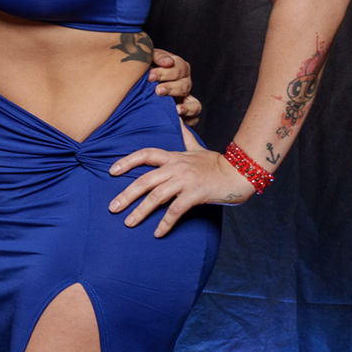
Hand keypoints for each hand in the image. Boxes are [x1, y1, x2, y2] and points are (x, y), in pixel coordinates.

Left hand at [107, 146, 253, 235]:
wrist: (240, 173)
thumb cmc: (217, 163)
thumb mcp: (196, 147)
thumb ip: (183, 136)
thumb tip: (176, 117)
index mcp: (173, 156)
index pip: (145, 154)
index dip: (126, 161)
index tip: (111, 171)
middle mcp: (176, 167)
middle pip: (144, 180)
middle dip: (126, 195)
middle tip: (112, 208)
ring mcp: (185, 180)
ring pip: (156, 196)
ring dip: (140, 211)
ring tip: (128, 223)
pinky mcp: (195, 194)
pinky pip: (175, 210)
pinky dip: (165, 223)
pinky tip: (157, 233)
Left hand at [146, 48, 202, 124]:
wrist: (132, 82)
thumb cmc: (142, 68)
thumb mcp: (148, 58)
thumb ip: (158, 57)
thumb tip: (169, 62)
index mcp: (178, 68)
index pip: (179, 69)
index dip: (165, 73)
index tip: (150, 76)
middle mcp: (184, 83)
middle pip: (184, 86)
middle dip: (171, 88)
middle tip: (157, 90)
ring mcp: (185, 99)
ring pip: (195, 104)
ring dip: (186, 108)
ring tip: (176, 110)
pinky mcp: (183, 114)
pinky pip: (193, 119)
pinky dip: (189, 120)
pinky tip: (178, 120)